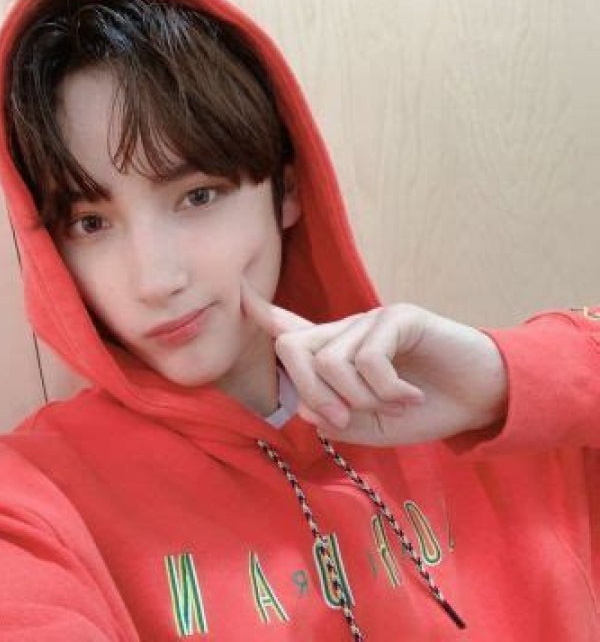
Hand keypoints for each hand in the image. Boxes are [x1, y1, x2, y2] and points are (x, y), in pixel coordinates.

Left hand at [240, 278, 507, 445]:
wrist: (479, 399)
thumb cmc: (424, 410)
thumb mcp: (372, 427)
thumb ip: (334, 419)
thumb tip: (302, 407)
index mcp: (336, 355)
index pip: (290, 328)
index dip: (262, 313)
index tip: (238, 292)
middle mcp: (346, 332)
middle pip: (292, 348)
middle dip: (310, 392)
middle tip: (346, 418)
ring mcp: (370, 321)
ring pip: (329, 361)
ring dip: (359, 398)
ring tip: (392, 406)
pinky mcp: (398, 317)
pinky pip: (367, 358)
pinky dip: (386, 390)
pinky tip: (410, 396)